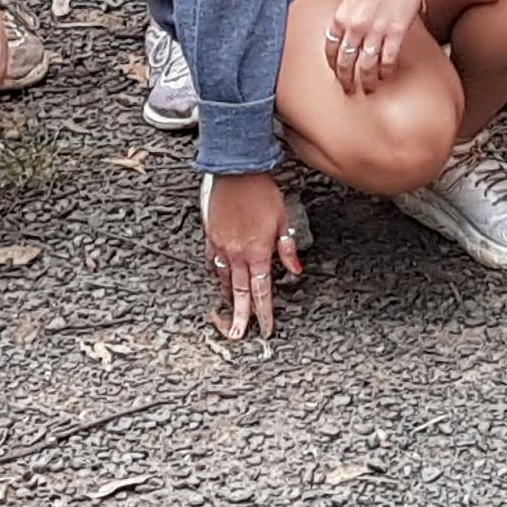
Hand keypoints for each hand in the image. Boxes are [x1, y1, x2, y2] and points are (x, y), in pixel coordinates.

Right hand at [204, 169, 300, 337]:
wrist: (236, 171)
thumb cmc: (261, 191)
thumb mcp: (282, 219)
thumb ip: (287, 247)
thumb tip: (295, 269)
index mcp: (257, 252)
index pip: (262, 290)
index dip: (264, 312)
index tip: (265, 327)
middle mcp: (237, 254)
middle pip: (240, 292)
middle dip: (241, 316)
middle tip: (238, 334)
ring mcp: (221, 246)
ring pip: (224, 279)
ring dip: (228, 296)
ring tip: (230, 312)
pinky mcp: (211, 237)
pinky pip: (211, 261)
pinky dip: (215, 273)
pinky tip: (217, 278)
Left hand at [323, 0, 428, 94]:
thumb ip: (350, 13)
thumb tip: (352, 30)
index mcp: (342, 16)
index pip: (331, 49)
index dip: (333, 65)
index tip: (337, 73)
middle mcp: (355, 26)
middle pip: (345, 63)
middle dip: (346, 80)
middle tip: (350, 89)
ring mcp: (375, 31)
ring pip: (365, 66)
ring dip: (367, 81)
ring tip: (369, 88)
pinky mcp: (395, 32)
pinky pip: (387, 60)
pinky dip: (386, 71)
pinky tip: (387, 74)